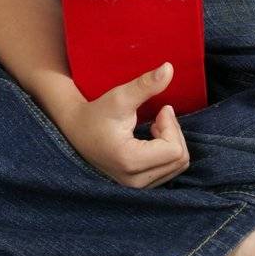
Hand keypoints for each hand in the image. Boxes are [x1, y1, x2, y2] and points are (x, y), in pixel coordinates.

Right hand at [55, 63, 189, 187]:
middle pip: (179, 159)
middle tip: (161, 114)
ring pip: (177, 166)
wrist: (75, 131)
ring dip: (173, 141)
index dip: (172, 126)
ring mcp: (136, 187)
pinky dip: (168, 152)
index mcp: (129, 161)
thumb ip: (145, 84)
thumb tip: (169, 67)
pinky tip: (152, 138)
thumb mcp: (119, 97)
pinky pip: (169, 170)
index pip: (174, 150)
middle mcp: (134, 181)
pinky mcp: (139, 186)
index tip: (161, 109)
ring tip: (156, 126)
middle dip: (174, 132)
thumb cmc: (96, 113)